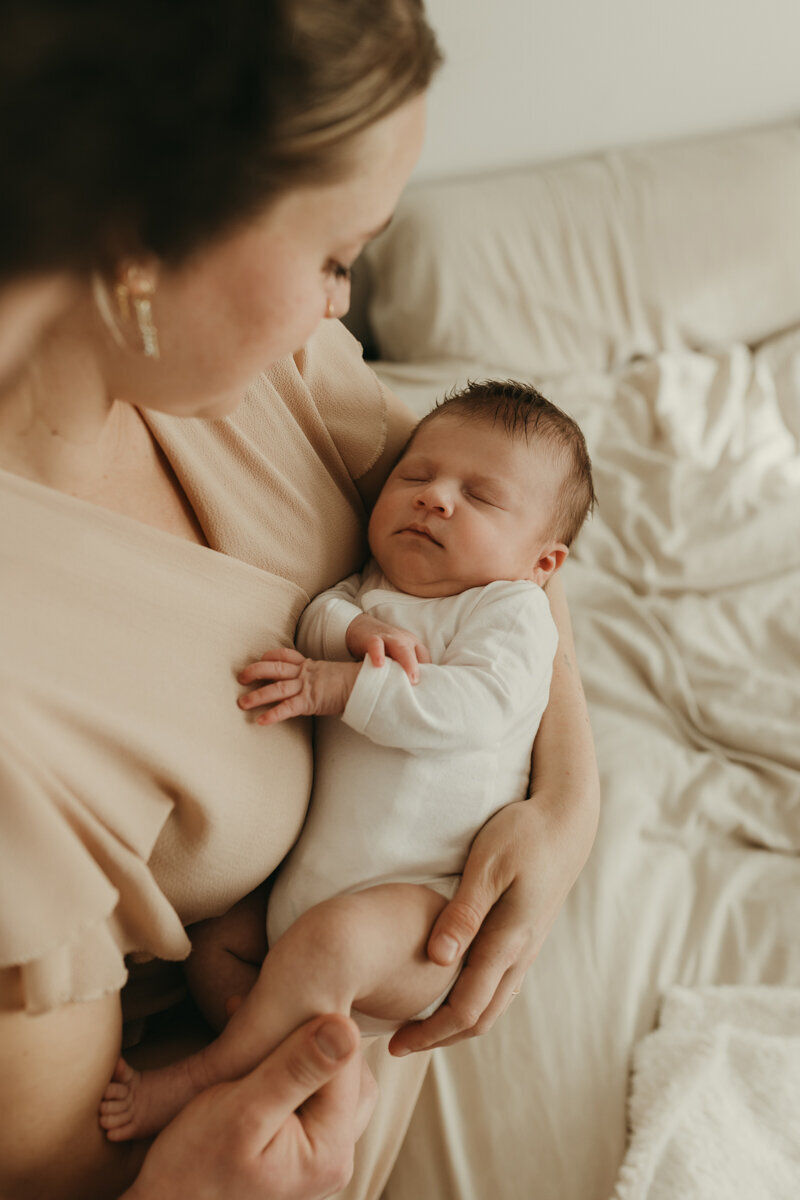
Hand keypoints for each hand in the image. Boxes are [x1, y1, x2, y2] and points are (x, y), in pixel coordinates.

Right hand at [124, 1013, 374, 1199]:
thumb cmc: (192, 1168)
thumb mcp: (242, 1112)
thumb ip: (296, 1070)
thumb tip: (348, 1027)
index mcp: (332, 1149)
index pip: (345, 1062)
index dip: (312, 1024)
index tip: (272, 1002)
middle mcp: (335, 1157)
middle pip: (343, 1072)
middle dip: (304, 1037)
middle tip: (260, 1013)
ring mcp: (318, 1157)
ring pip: (326, 1083)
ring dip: (294, 1052)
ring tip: (253, 1030)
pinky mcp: (299, 1152)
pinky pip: (307, 1099)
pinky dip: (285, 1072)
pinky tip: (252, 1058)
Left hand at [238, 650, 359, 725]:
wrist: (365, 685)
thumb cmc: (354, 682)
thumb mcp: (333, 674)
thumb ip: (322, 677)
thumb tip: (320, 682)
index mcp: (310, 665)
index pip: (285, 655)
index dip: (270, 656)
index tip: (261, 658)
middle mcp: (305, 673)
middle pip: (274, 668)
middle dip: (255, 672)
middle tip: (240, 678)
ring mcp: (306, 686)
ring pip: (276, 688)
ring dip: (257, 696)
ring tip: (242, 703)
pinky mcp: (310, 701)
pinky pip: (287, 708)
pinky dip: (272, 714)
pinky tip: (260, 721)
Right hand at [345, 614, 430, 682]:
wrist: (360, 626)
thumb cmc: (382, 648)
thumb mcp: (396, 656)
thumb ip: (404, 669)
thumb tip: (415, 691)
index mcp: (413, 644)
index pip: (425, 658)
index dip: (428, 673)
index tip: (427, 690)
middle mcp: (404, 640)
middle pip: (416, 653)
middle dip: (420, 670)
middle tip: (421, 685)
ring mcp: (388, 638)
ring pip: (401, 648)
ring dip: (408, 663)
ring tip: (411, 679)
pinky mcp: (372, 638)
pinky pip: (376, 645)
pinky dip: (378, 653)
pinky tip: (379, 664)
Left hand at [388, 798, 584, 1054]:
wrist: (567, 823)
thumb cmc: (523, 835)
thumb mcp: (487, 865)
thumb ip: (464, 912)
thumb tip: (437, 959)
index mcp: (507, 941)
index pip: (467, 1010)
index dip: (430, 1033)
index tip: (394, 1043)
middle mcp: (519, 954)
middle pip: (481, 1019)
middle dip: (439, 1038)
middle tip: (398, 1045)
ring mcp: (526, 948)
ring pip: (493, 1005)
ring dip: (457, 1023)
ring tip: (419, 1025)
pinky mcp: (525, 936)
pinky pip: (500, 985)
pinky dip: (473, 1002)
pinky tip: (450, 990)